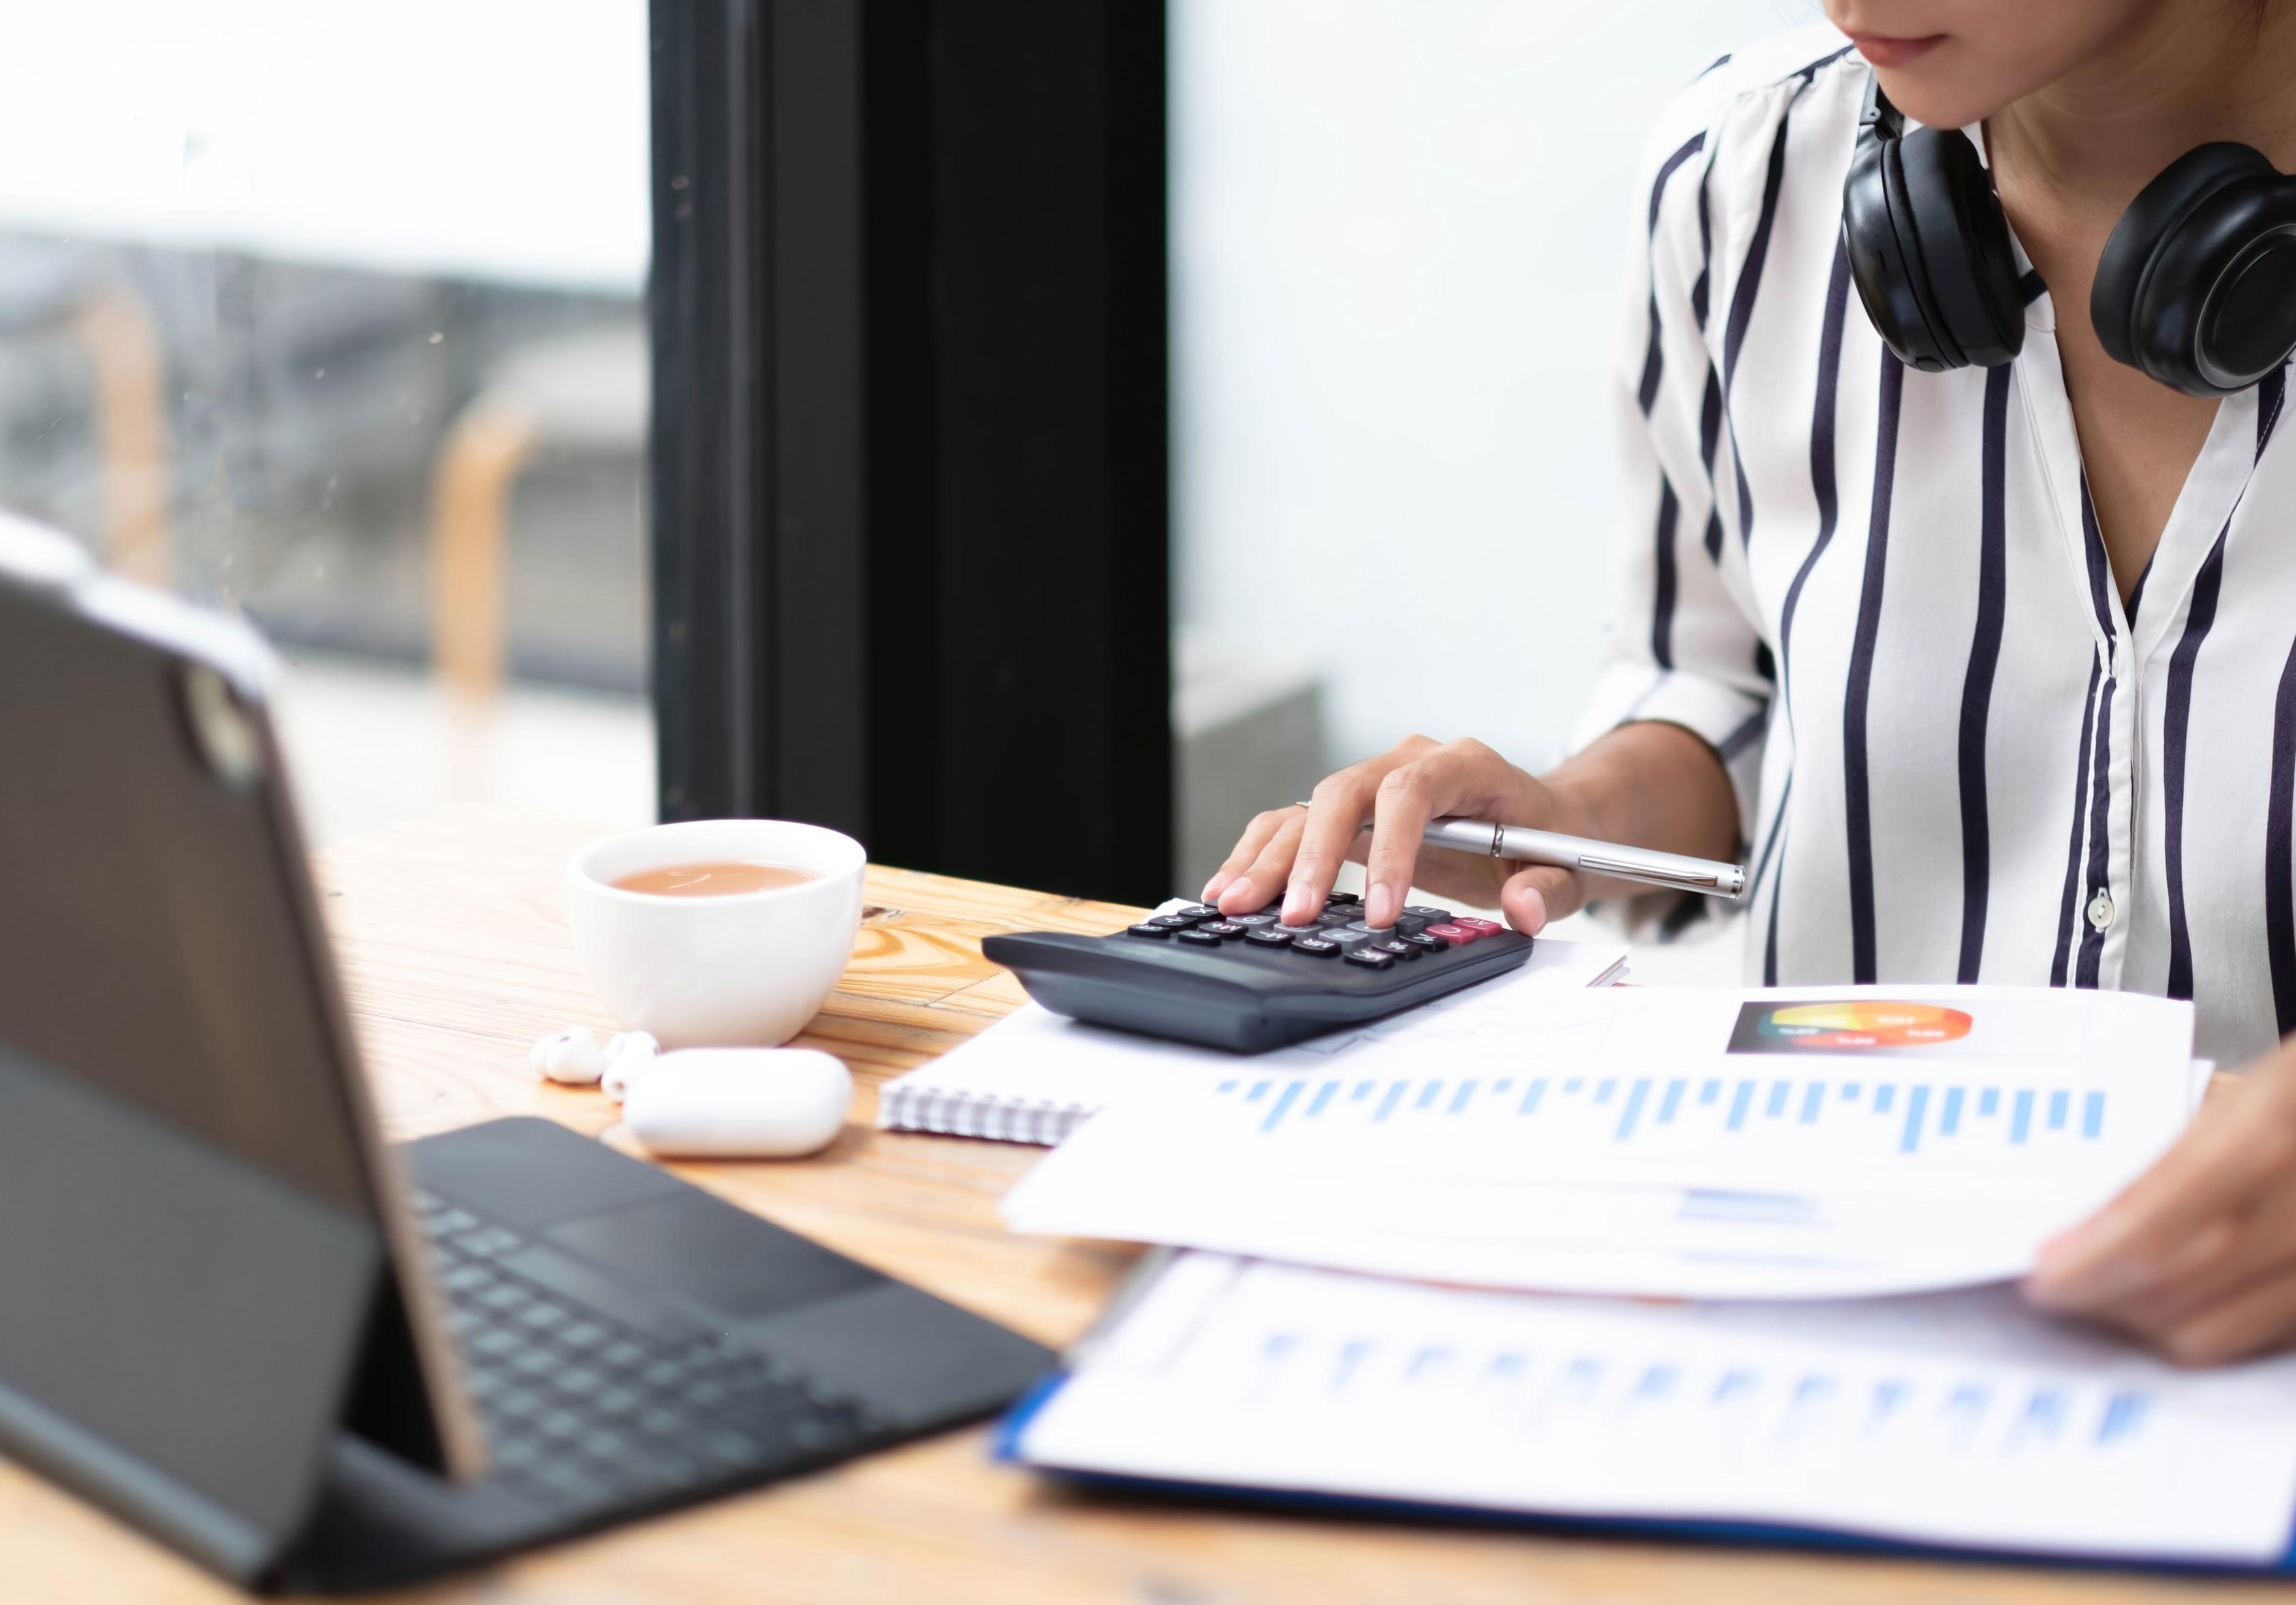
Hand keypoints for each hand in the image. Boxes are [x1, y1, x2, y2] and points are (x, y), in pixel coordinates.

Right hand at [1198, 734, 1599, 933]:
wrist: (1546, 823)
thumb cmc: (1553, 842)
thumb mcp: (1570, 869)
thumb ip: (1549, 889)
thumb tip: (1521, 908)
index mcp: (1464, 765)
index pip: (1411, 791)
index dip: (1390, 848)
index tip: (1380, 912)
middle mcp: (1408, 763)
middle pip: (1342, 794)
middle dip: (1313, 857)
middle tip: (1293, 917)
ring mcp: (1374, 785)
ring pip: (1308, 808)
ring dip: (1269, 856)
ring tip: (1233, 905)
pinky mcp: (1353, 814)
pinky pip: (1297, 824)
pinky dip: (1262, 854)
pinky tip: (1231, 889)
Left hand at [2025, 1039, 2295, 1364]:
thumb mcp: (2239, 1104)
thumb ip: (2166, 1167)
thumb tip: (2088, 1226)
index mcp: (2265, 1141)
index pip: (2153, 1233)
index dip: (2086, 1266)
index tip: (2041, 1274)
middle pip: (2175, 1292)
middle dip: (2101, 1299)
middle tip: (2059, 1286)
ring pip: (2214, 1333)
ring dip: (2143, 1322)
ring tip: (2102, 1295)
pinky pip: (2256, 1337)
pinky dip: (2201, 1325)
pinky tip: (2167, 1301)